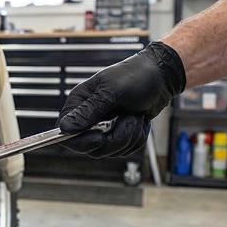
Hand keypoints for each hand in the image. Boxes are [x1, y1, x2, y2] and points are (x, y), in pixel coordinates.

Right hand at [59, 41, 185, 157]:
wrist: (161, 77)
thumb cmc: (136, 76)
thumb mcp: (111, 92)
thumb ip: (88, 112)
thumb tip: (65, 128)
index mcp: (79, 103)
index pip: (66, 132)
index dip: (81, 141)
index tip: (100, 138)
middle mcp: (88, 117)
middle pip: (91, 147)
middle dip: (115, 137)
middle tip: (128, 118)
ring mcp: (104, 128)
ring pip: (110, 150)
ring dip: (129, 136)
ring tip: (135, 115)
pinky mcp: (118, 134)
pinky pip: (124, 149)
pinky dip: (137, 137)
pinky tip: (140, 120)